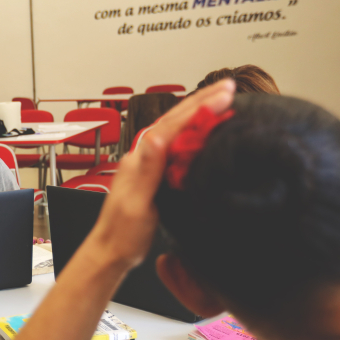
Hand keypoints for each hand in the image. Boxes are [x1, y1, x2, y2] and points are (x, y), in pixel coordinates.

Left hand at [89, 79, 234, 268]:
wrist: (111, 252)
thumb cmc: (122, 233)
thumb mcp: (137, 203)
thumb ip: (146, 170)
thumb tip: (157, 138)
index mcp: (140, 158)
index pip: (172, 125)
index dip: (199, 108)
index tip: (224, 95)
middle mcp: (143, 156)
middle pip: (174, 120)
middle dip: (202, 101)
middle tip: (228, 87)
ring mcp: (149, 164)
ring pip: (176, 130)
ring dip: (199, 113)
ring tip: (221, 99)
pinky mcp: (156, 175)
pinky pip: (178, 146)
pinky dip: (195, 133)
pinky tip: (206, 132)